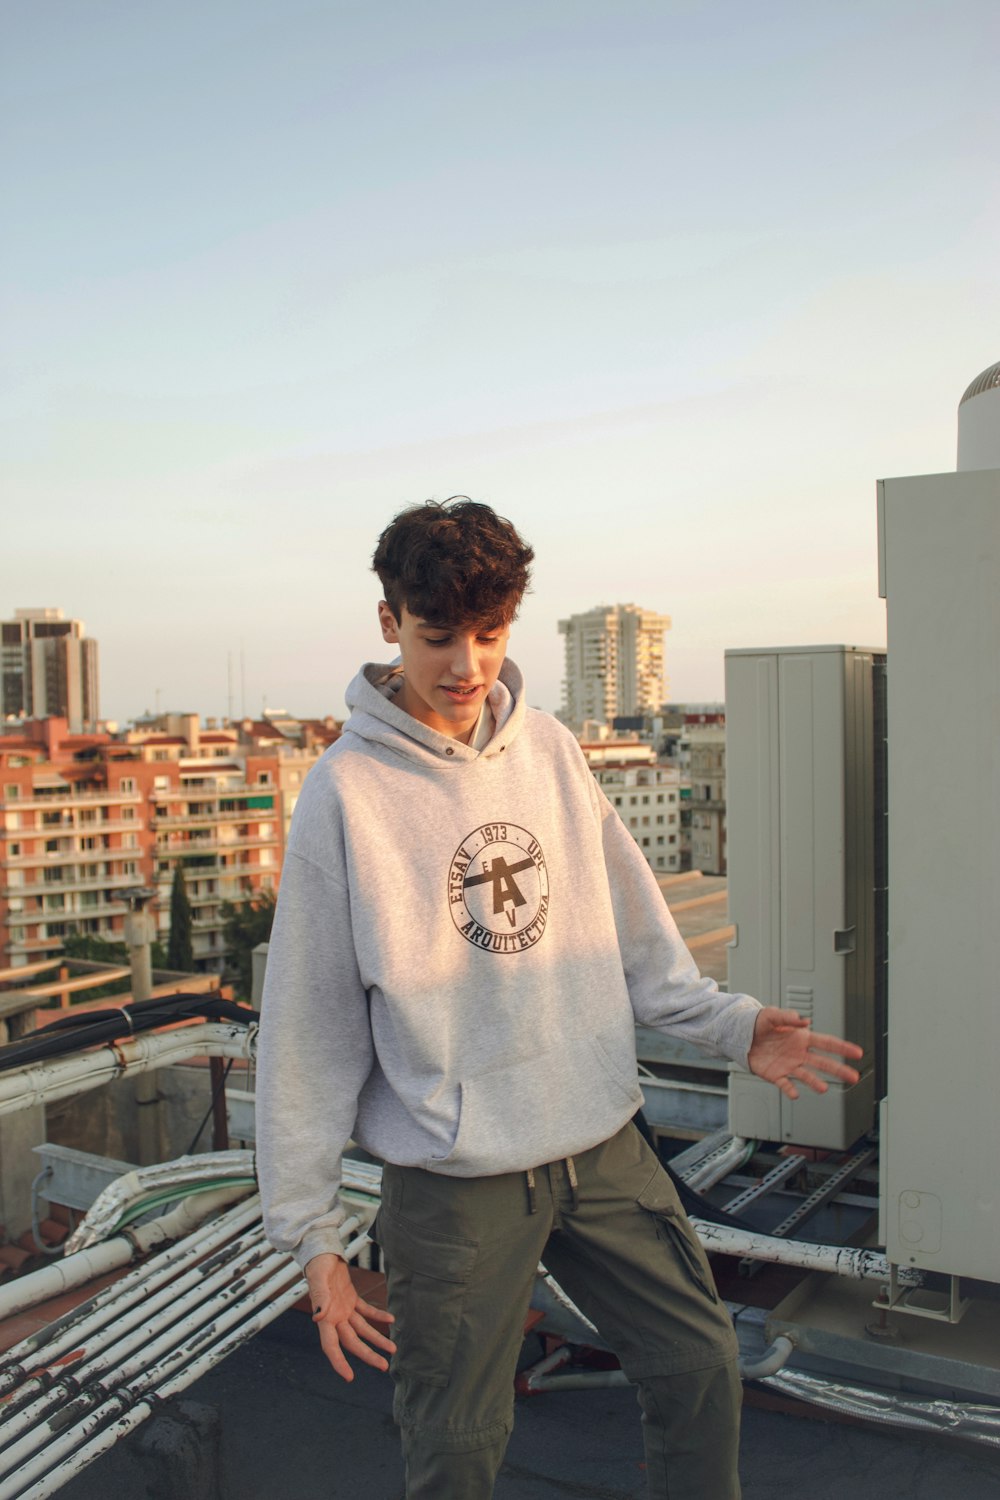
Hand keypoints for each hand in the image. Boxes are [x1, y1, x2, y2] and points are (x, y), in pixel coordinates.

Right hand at [305, 1252, 395, 1382]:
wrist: (322, 1253)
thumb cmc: (318, 1265)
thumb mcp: (319, 1278)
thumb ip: (319, 1297)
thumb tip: (318, 1317)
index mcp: (325, 1317)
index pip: (331, 1346)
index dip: (339, 1362)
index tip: (349, 1377)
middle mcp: (334, 1317)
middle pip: (352, 1342)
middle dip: (368, 1355)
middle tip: (384, 1366)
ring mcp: (343, 1309)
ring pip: (362, 1330)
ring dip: (376, 1339)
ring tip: (392, 1349)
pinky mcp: (350, 1299)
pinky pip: (366, 1311)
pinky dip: (377, 1316)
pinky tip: (390, 1320)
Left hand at [748, 1007, 863, 1099]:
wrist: (741, 1036)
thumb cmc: (757, 1023)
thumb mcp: (771, 1015)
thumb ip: (787, 1016)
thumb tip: (803, 1020)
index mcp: (801, 1038)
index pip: (827, 1043)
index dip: (843, 1047)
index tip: (857, 1052)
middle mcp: (799, 1053)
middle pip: (823, 1063)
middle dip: (839, 1070)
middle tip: (854, 1076)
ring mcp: (789, 1065)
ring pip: (807, 1075)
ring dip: (815, 1082)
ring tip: (823, 1088)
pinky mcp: (776, 1075)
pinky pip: (786, 1084)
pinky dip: (790, 1090)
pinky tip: (795, 1093)